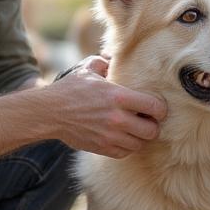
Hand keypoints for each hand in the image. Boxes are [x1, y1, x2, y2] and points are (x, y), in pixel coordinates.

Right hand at [50, 56, 166, 157]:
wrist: (49, 112)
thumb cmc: (69, 89)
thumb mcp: (88, 69)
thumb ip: (105, 62)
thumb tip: (114, 57)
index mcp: (118, 96)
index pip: (155, 107)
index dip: (160, 109)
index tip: (156, 108)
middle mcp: (117, 118)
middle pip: (152, 131)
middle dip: (153, 126)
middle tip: (147, 121)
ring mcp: (110, 136)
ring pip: (140, 144)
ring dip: (140, 138)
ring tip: (135, 130)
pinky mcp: (102, 147)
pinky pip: (125, 153)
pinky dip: (127, 147)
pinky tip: (122, 137)